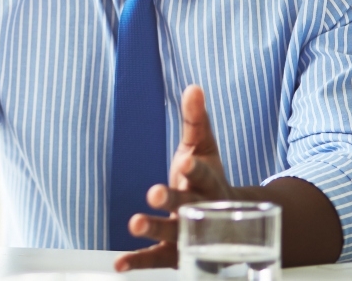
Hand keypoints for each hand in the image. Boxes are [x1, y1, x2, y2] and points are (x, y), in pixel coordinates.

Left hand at [115, 85, 233, 271]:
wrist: (231, 226)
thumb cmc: (210, 181)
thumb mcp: (205, 149)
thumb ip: (196, 121)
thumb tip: (192, 87)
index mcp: (210, 184)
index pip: (204, 175)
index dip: (195, 169)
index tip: (184, 162)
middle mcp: (202, 212)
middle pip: (189, 207)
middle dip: (173, 200)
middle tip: (155, 193)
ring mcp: (190, 236)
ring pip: (173, 235)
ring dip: (154, 229)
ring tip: (135, 223)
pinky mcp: (175, 255)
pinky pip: (156, 260)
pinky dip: (139, 262)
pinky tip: (120, 263)